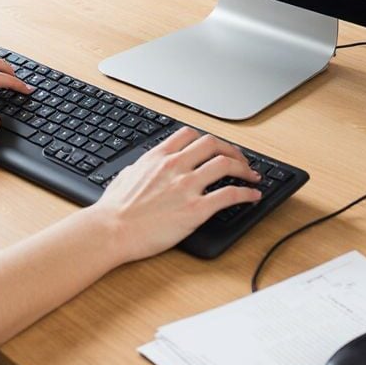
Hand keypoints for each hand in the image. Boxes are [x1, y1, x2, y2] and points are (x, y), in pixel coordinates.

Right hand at [91, 127, 262, 264]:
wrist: (112, 229)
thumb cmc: (114, 208)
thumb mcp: (127, 175)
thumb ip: (143, 167)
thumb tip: (146, 167)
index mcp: (158, 157)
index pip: (189, 135)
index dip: (207, 140)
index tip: (215, 148)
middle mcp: (175, 165)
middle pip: (212, 144)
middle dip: (231, 150)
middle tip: (239, 160)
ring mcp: (186, 186)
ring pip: (226, 164)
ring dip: (244, 168)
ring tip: (252, 175)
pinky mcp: (196, 209)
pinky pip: (230, 194)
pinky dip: (247, 193)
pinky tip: (253, 196)